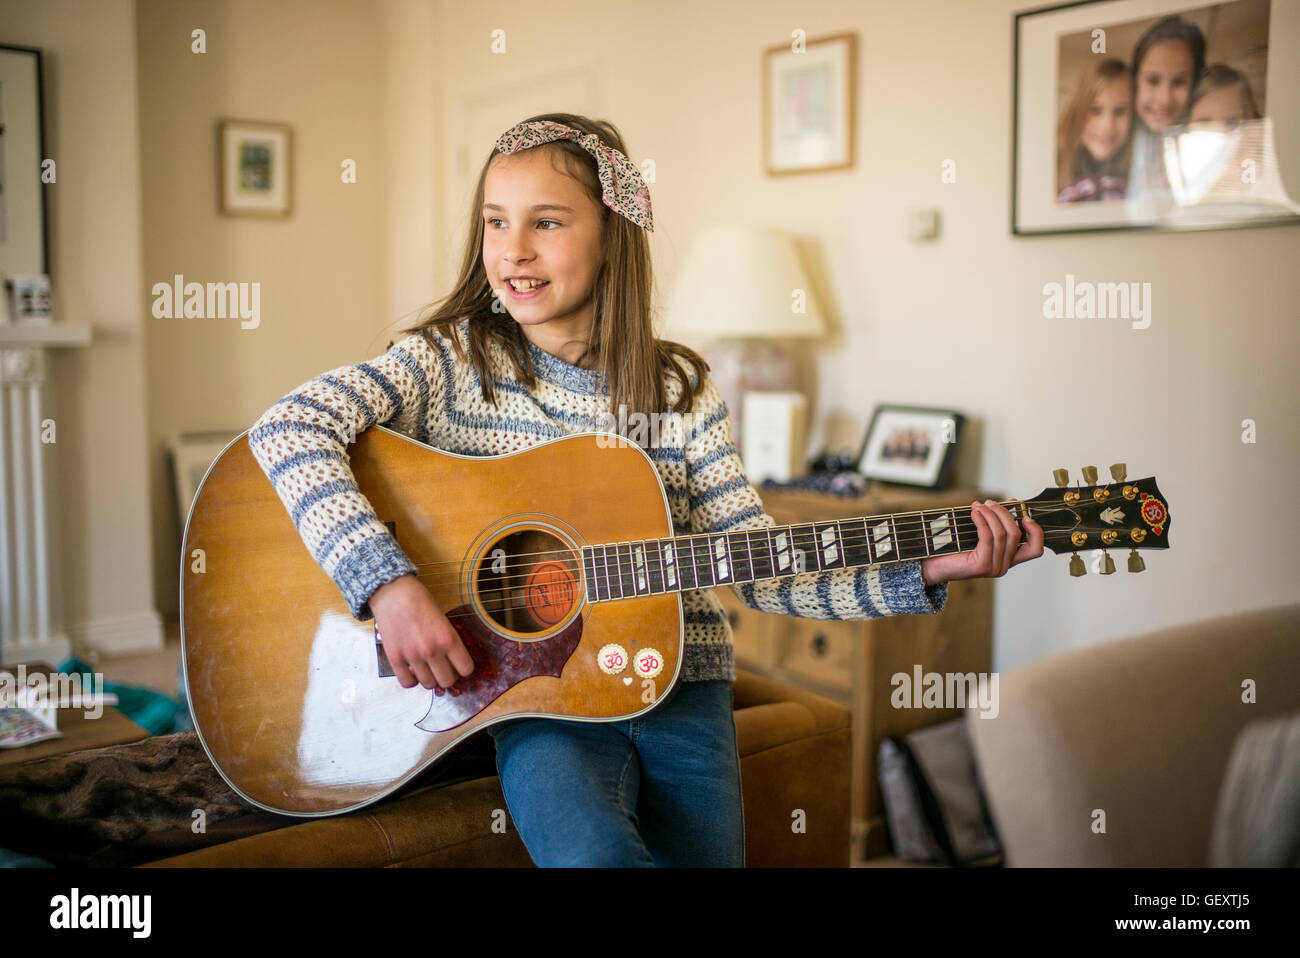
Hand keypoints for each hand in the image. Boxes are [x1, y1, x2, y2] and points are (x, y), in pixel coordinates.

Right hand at [369, 574, 475, 688]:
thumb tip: (453, 660)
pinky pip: (407, 682)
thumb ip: (448, 639)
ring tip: (428, 669)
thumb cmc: (418, 600)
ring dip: (430, 679)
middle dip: (448, 677)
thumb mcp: (443, 618)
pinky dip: (412, 680)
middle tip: (444, 669)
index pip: (466, 669)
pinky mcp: (395, 658)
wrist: (393, 593)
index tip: (460, 666)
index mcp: (448, 638)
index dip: (464, 669)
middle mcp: (432, 650)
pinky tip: (413, 672)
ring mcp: (412, 656)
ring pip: (428, 684)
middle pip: (447, 681)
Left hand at [921, 499, 1043, 585]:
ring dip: (990, 514)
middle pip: (1016, 534)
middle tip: (990, 502)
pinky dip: (982, 521)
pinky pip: (987, 537)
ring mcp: (994, 567)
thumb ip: (998, 522)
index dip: (1035, 531)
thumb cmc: (956, 547)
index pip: (1034, 550)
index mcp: (1008, 559)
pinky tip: (974, 513)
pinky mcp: (982, 565)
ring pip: (1001, 533)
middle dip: (1004, 513)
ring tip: (979, 505)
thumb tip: (1013, 502)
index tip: (1024, 514)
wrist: (934, 565)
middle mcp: (1004, 566)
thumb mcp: (982, 532)